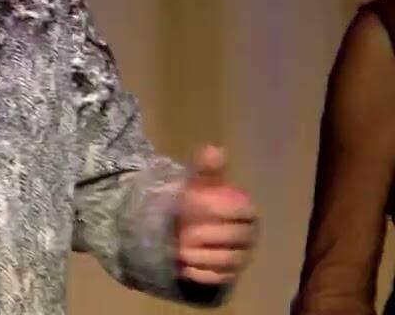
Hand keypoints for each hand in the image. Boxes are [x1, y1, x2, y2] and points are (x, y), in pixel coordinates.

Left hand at [176, 145, 257, 285]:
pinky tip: (183, 266)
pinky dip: (200, 273)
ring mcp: (240, 256)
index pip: (243, 210)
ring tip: (179, 250)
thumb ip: (205, 168)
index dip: (219, 207)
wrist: (184, 224)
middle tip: (183, 233)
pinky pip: (220, 278)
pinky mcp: (228, 274)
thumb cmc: (196, 199)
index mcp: (245, 210)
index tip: (194, 203)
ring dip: (202, 256)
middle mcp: (249, 235)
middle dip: (209, 235)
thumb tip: (214, 149)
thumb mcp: (198, 181)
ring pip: (229, 260)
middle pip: (236, 238)